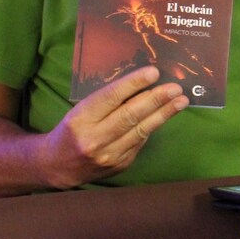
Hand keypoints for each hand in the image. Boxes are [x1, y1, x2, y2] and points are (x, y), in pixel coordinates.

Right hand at [41, 66, 187, 187]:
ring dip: (164, 114)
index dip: (134, 84)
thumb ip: (106, 100)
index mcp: (80, 119)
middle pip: (130, 116)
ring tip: (181, 101)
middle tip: (175, 88)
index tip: (154, 72)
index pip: (111, 98)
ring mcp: (109, 155)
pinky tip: (164, 115)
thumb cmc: (71, 129)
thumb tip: (141, 83)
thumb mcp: (80, 110)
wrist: (57, 165)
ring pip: (141, 131)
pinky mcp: (121, 165)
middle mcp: (94, 139)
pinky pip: (141, 142)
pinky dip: (153, 127)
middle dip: (156, 100)